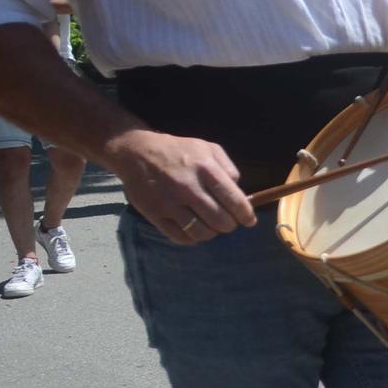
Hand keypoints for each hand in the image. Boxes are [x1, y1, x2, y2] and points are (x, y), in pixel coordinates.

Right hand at [102, 129, 252, 243]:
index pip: (234, 200)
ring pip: (201, 232)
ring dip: (212, 233)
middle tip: (229, 223)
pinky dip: (192, 238)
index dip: (245, 214)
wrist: (138, 152)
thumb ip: (228, 168)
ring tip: (212, 227)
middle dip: (230, 225)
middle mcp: (188, 187)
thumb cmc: (179, 150)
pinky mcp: (155, 214)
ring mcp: (170, 203)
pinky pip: (179, 237)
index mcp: (206, 169)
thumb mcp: (208, 148)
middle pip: (219, 220)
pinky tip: (195, 230)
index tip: (250, 221)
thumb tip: (240, 191)